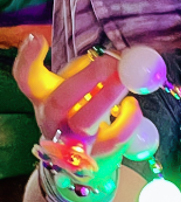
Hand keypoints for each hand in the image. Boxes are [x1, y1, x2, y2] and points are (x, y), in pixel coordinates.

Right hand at [13, 36, 142, 173]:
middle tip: (111, 62)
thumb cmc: (83, 114)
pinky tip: (132, 105)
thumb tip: (107, 56)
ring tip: (126, 80)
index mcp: (44, 98)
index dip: (28, 61)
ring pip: (85, 122)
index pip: (27, 80)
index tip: (37, 39)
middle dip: (86, 78)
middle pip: (59, 101)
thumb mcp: (80, 90)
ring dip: (108, 97)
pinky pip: (115, 138)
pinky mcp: (96, 157)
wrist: (87, 162)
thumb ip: (87, 71)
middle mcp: (52, 121)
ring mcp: (72, 143)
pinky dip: (129, 119)